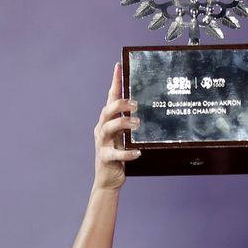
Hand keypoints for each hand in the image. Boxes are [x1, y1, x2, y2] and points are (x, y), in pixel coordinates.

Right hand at [93, 64, 140, 190]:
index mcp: (107, 121)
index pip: (110, 98)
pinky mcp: (106, 158)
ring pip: (109, 128)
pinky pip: (116, 154)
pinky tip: (137, 152)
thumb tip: (145, 110)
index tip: (118, 66)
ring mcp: (102, 143)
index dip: (114, 82)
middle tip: (136, 104)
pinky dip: (127, 153)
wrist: (108, 180)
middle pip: (107, 110)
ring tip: (137, 123)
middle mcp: (102, 129)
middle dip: (120, 104)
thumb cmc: (118, 156)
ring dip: (123, 123)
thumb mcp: (124, 137)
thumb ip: (129, 124)